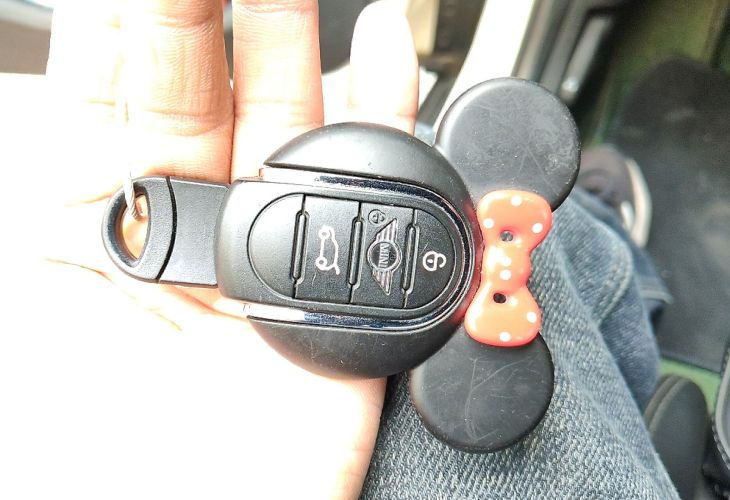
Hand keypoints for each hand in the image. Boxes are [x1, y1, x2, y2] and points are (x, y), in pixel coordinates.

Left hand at [43, 1, 417, 496]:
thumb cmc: (75, 460)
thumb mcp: (22, 301)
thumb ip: (38, 186)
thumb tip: (44, 82)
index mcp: (96, 216)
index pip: (114, 76)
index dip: (132, 11)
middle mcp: (188, 225)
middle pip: (204, 81)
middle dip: (212, 7)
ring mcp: (267, 253)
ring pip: (288, 118)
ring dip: (295, 36)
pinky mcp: (337, 292)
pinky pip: (370, 188)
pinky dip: (385, 117)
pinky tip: (386, 49)